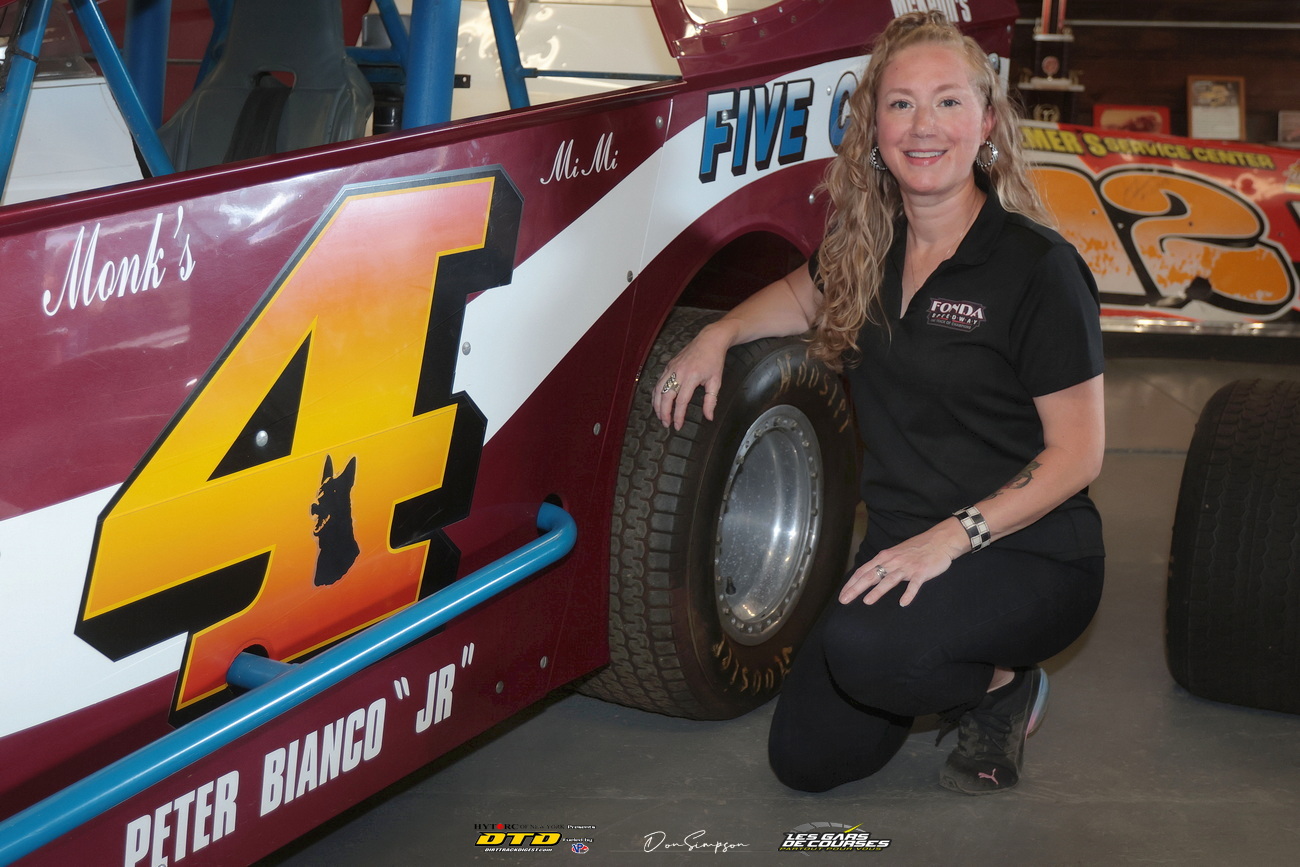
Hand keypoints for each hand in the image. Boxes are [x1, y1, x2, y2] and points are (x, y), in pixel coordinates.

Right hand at [652, 323, 731, 429]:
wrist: (709, 340)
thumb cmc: (714, 361)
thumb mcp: (716, 382)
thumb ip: (711, 401)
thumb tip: (709, 417)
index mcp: (692, 377)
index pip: (681, 402)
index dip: (678, 416)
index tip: (678, 426)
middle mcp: (679, 373)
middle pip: (666, 397)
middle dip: (664, 413)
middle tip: (666, 424)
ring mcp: (671, 368)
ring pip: (658, 389)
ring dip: (657, 405)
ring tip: (660, 416)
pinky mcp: (668, 365)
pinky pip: (659, 382)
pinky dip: (656, 394)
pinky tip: (657, 402)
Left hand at [838, 539, 956, 606]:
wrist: (940, 540)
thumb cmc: (916, 548)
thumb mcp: (895, 554)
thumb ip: (883, 564)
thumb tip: (869, 577)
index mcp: (885, 557)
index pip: (863, 571)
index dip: (851, 583)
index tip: (842, 595)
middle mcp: (893, 561)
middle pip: (871, 576)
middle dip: (856, 588)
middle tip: (844, 600)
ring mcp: (907, 567)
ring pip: (889, 580)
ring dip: (878, 591)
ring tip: (867, 601)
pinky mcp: (922, 572)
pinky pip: (914, 584)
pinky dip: (909, 594)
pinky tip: (903, 603)